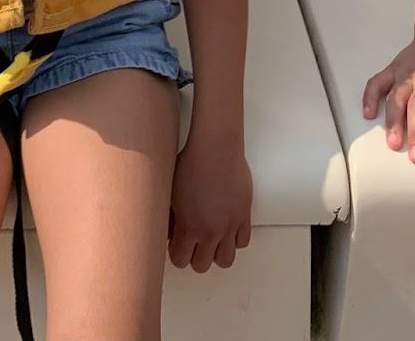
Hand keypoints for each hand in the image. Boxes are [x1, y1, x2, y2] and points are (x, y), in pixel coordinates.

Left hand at [169, 133, 251, 272]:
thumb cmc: (191, 164)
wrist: (216, 148)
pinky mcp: (244, 215)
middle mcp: (211, 232)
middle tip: (193, 242)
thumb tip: (170, 235)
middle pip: (202, 266)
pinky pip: (243, 242)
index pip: (180, 260)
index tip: (177, 244)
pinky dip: (235, 240)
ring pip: (226, 260)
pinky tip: (226, 227)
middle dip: (195, 256)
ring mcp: (230, 225)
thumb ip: (170, 219)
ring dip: (217, 253)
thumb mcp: (171, 193)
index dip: (177, 253)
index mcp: (189, 227)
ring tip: (211, 239)